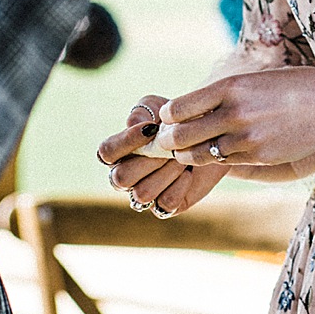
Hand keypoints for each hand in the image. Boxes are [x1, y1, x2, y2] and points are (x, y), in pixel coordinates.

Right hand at [96, 95, 229, 216]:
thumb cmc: (176, 121)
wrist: (208, 139)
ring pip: (142, 194)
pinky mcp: (165, 206)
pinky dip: (179, 187)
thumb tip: (132, 124)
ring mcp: (144, 193)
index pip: (106, 152)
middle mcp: (127, 176)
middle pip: (120, 178)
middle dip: (148, 161)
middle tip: (170, 148)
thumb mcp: (160, 107)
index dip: (125, 142)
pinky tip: (188, 173)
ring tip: (181, 159)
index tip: (151, 130)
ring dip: (166, 173)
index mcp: (119, 152)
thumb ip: (142, 111)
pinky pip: (165, 204)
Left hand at [153, 68, 314, 167]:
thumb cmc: (294, 86)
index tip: (169, 118)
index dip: (167, 117)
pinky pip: (223, 163)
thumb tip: (194, 106)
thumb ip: (225, 93)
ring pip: (198, 155)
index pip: (178, 108)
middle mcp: (233, 113)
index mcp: (230, 87)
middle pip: (180, 135)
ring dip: (187, 154)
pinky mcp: (258, 157)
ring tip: (187, 150)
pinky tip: (217, 152)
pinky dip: (214, 159)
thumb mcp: (254, 80)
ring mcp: (245, 138)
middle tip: (167, 141)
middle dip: (169, 141)